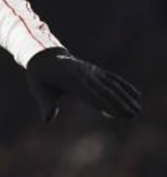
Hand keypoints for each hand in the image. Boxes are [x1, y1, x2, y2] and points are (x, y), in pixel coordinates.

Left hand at [26, 47, 140, 121]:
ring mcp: (90, 71)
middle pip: (104, 90)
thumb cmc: (40, 77)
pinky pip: (112, 78)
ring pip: (111, 84)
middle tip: (133, 115)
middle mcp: (83, 74)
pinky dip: (124, 86)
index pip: (89, 94)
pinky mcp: (95, 70)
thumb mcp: (38, 89)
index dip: (103, 103)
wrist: (44, 56)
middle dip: (119, 103)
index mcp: (69, 79)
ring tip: (137, 110)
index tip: (116, 114)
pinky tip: (136, 95)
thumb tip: (47, 120)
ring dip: (125, 96)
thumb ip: (45, 104)